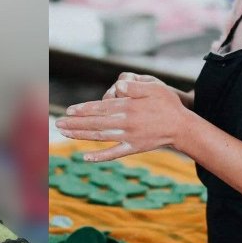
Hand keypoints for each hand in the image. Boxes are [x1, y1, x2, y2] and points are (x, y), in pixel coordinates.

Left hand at [55, 77, 188, 160]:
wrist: (184, 128)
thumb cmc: (168, 104)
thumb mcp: (155, 88)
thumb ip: (135, 87)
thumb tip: (118, 84)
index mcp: (129, 108)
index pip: (100, 108)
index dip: (83, 110)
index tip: (68, 111)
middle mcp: (126, 123)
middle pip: (95, 123)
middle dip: (75, 123)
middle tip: (57, 124)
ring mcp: (129, 137)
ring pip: (100, 137)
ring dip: (80, 135)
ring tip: (64, 134)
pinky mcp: (134, 148)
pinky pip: (114, 153)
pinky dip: (99, 156)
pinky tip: (85, 158)